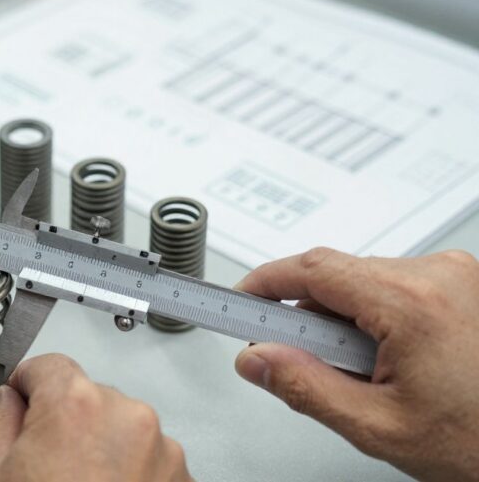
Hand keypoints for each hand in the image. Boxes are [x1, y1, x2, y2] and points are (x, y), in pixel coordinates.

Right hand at [0, 354, 191, 481]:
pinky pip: (148, 461)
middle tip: (44, 467)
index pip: (48, 365)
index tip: (20, 406)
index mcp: (76, 403)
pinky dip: (128, 476)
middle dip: (64, 423)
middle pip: (87, 397)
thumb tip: (6, 402)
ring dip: (100, 450)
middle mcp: (128, 418)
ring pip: (120, 430)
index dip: (27, 387)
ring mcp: (163, 452)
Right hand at [234, 248, 478, 481]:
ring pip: (366, 280)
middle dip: (307, 316)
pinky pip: (396, 285)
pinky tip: (388, 359)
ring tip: (365, 372)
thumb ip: (305, 388)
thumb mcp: (378, 427)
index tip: (240, 301)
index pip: (313, 269)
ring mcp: (457, 276)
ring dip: (343, 319)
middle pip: (337, 274)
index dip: (266, 283)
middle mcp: (439, 276)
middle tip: (298, 361)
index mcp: (413, 303)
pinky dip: (375, 316)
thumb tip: (258, 361)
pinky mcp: (465, 284)